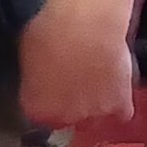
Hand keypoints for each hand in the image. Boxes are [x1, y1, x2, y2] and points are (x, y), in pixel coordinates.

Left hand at [20, 0, 136, 132]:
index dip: (43, 100)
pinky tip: (114, 87)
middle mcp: (65, 118)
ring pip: (94, 119)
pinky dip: (118, 103)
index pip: (38, 113)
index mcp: (37, 107)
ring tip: (93, 82)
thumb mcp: (26, 53)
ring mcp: (94, 115)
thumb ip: (32, 78)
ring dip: (93, 105)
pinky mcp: (121, 107)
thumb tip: (37, 79)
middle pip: (66, 119)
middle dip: (67, 105)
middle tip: (70, 83)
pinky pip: (120, 113)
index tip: (46, 89)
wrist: (86, 26)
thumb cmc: (49, 30)